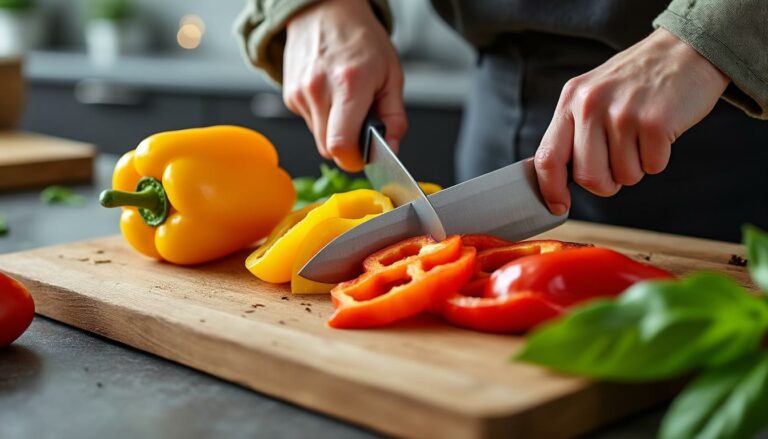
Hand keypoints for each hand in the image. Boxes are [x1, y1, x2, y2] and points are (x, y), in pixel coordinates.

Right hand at [283, 0, 406, 171]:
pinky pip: (309, 123)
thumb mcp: (391, 74)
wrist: (325, 11)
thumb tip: (392, 147)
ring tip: (345, 104)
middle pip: (328, 148)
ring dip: (335, 132)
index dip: (354, 159)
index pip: (341, 145)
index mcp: (349, 84)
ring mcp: (299, 93)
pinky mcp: (289, 96)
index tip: (365, 154)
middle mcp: (319, 89)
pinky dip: (322, 118)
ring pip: (318, 138)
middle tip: (361, 129)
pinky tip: (330, 96)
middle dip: (347, 148)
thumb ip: (394, 117)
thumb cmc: (360, 38)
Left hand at [534, 28, 729, 214]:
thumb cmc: (636, 82)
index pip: (547, 158)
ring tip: (642, 135)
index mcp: (570, 100)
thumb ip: (573, 131)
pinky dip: (658, 158)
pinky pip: (652, 167)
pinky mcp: (655, 121)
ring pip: (624, 176)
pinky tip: (660, 131)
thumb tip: (555, 179)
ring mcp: (623, 113)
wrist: (685, 51)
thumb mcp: (592, 94)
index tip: (558, 206)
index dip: (550, 190)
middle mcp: (591, 105)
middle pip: (587, 177)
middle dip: (605, 184)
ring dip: (636, 167)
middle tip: (618, 165)